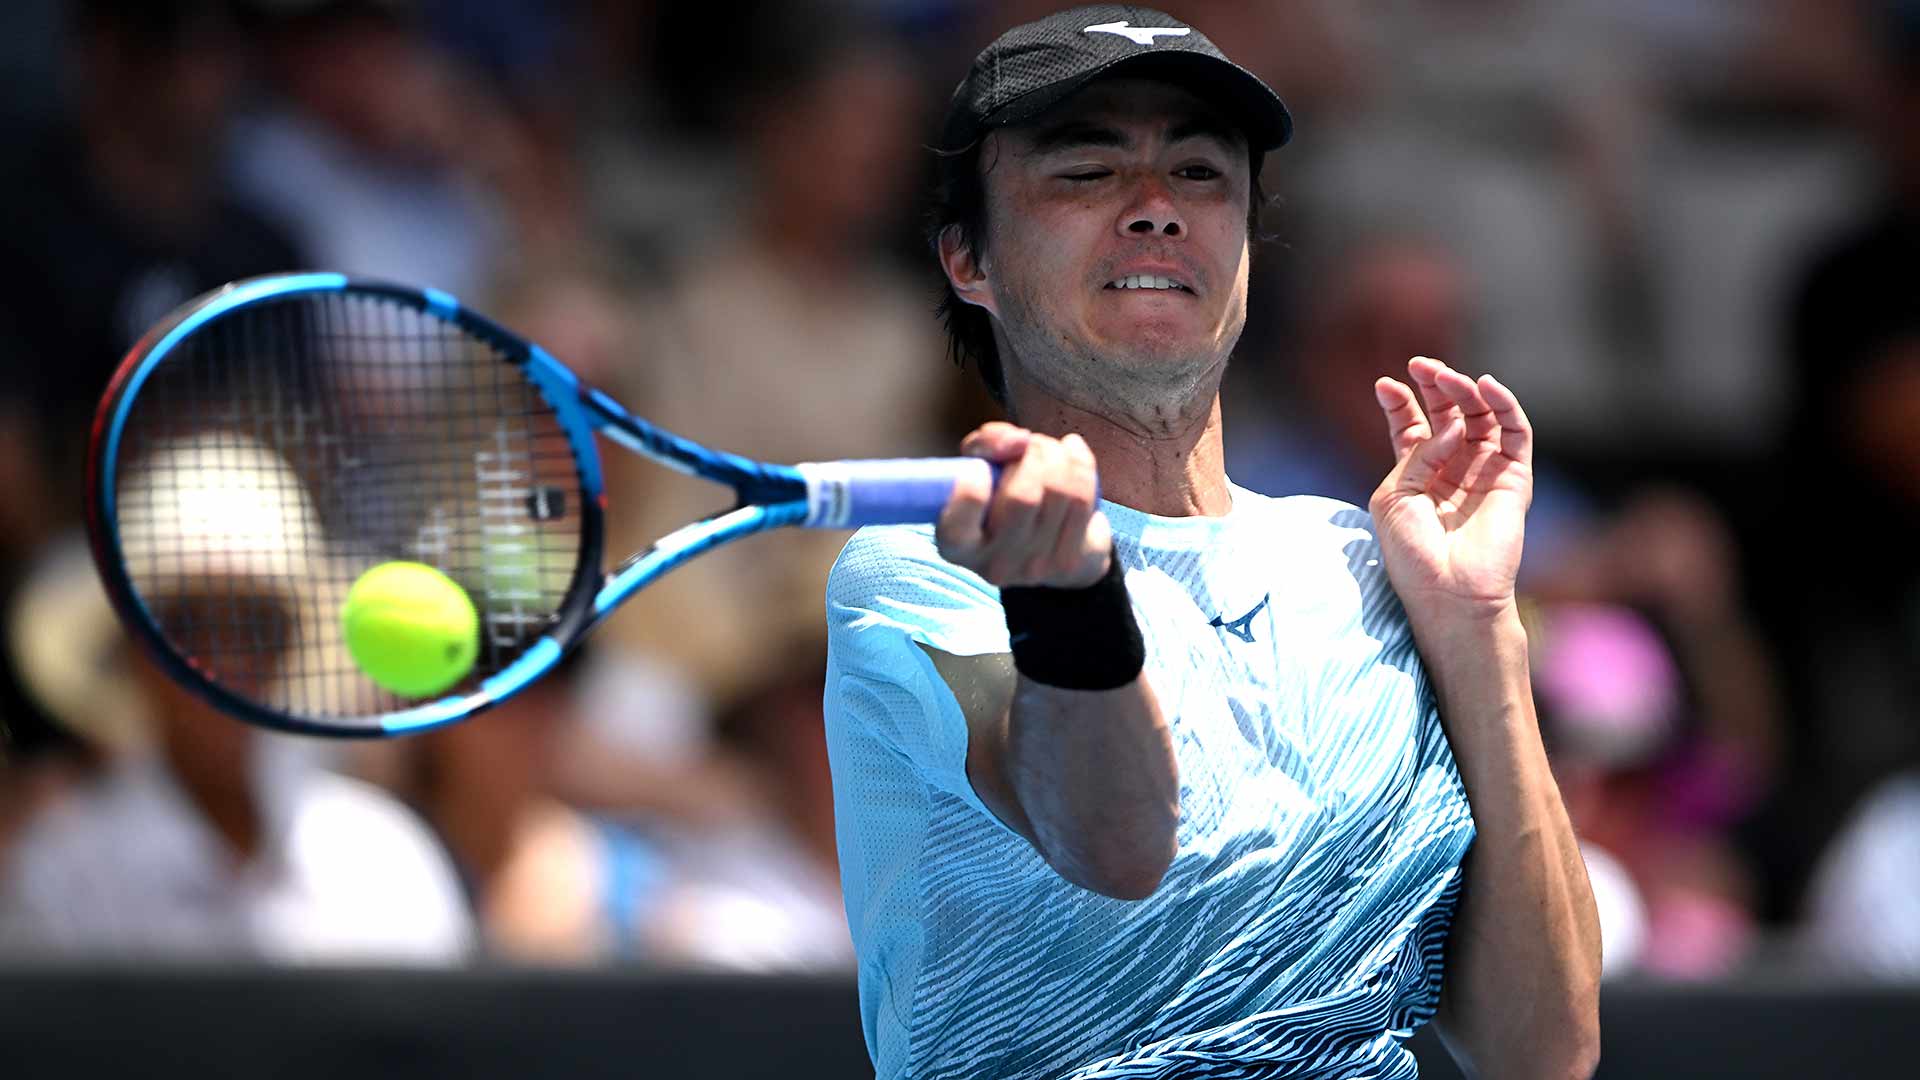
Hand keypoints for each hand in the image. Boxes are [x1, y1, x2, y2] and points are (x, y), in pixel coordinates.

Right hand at [937, 422, 1110, 587]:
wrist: (1042, 543)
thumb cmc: (1000, 496)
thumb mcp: (978, 466)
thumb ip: (986, 444)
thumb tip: (1020, 441)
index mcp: (957, 546)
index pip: (958, 522)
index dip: (969, 489)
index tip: (980, 470)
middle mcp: (994, 564)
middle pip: (1024, 497)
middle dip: (1035, 454)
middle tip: (1032, 444)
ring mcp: (1035, 568)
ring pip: (1061, 494)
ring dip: (1060, 455)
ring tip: (1053, 449)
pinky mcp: (1071, 563)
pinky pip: (1084, 500)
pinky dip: (1082, 466)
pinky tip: (1075, 458)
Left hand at [1370, 357, 1532, 622]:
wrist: (1449, 591)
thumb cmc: (1412, 552)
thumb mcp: (1394, 495)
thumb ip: (1417, 453)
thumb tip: (1449, 424)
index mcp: (1417, 476)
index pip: (1412, 426)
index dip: (1401, 402)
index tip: (1386, 384)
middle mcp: (1453, 470)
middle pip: (1447, 414)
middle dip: (1434, 386)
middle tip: (1420, 365)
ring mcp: (1485, 472)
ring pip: (1480, 415)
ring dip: (1464, 390)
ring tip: (1446, 375)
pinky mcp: (1515, 477)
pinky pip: (1515, 431)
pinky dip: (1504, 403)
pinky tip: (1485, 385)